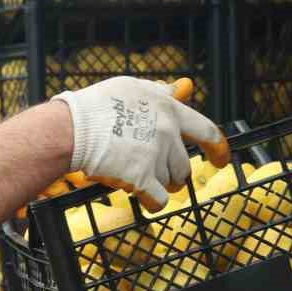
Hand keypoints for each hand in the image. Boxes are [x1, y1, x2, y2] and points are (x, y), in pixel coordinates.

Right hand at [53, 76, 228, 211]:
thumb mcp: (131, 88)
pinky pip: (159, 200)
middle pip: (184, 165)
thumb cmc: (94, 107)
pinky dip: (153, 202)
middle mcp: (167, 132)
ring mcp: (156, 155)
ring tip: (135, 176)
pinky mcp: (142, 178)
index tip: (220, 159)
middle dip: (172, 172)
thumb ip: (159, 92)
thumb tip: (180, 88)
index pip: (205, 130)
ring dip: (157, 184)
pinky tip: (143, 199)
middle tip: (152, 172)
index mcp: (168, 109)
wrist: (71, 130)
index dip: (218, 147)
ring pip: (171, 182)